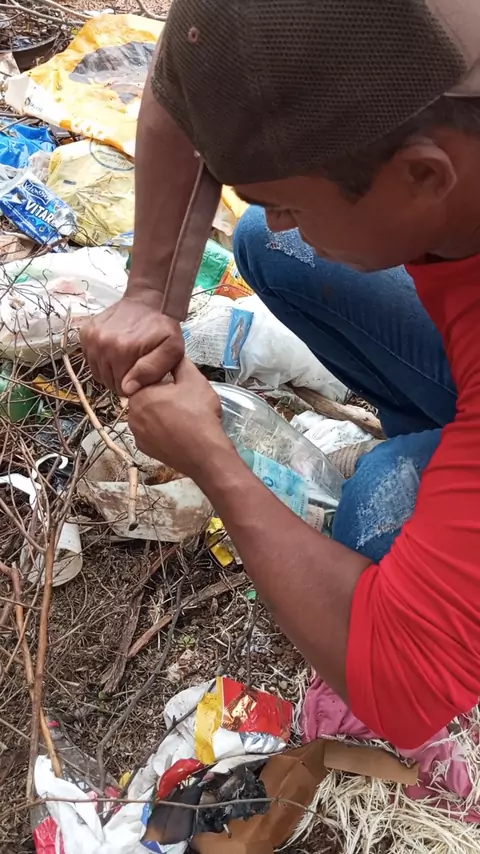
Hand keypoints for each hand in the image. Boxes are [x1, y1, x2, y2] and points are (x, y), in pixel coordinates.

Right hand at [80, 288, 184, 395]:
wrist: (149, 300)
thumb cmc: (163, 326)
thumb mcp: (171, 350)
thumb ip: (151, 371)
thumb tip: (127, 388)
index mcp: (122, 351)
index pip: (122, 388)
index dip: (133, 386)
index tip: (142, 375)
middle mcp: (102, 344)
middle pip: (108, 381)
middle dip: (122, 378)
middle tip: (135, 365)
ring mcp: (91, 338)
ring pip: (98, 372)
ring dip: (110, 370)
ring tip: (125, 358)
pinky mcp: (85, 332)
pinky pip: (90, 359)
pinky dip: (101, 360)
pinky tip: (115, 351)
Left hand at [128, 358, 230, 476]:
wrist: (205, 454)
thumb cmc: (199, 414)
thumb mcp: (194, 380)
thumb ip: (180, 363)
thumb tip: (174, 355)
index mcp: (140, 394)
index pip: (147, 379)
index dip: (165, 380)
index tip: (179, 386)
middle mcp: (132, 414)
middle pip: (146, 398)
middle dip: (161, 397)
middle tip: (183, 401)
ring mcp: (137, 434)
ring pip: (147, 416)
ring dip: (160, 414)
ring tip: (181, 417)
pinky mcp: (144, 449)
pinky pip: (150, 433)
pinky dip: (160, 431)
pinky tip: (177, 431)